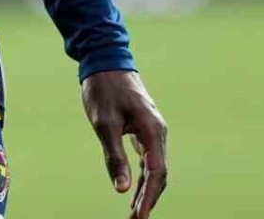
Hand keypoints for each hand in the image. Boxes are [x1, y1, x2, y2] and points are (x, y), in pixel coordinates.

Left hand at [82, 70, 167, 217]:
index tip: (139, 217)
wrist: (105, 61)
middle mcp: (158, 132)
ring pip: (154, 168)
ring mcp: (152, 130)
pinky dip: (142, 176)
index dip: (149, 198)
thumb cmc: (104, 89)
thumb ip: (115, 157)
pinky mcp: (143, 128)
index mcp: (153, 131)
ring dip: (146, 191)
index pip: (156, 173)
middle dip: (149, 199)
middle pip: (158, 174)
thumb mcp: (104, 124)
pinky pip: (148, 158)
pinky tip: (135, 190)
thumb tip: (123, 189)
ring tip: (135, 213)